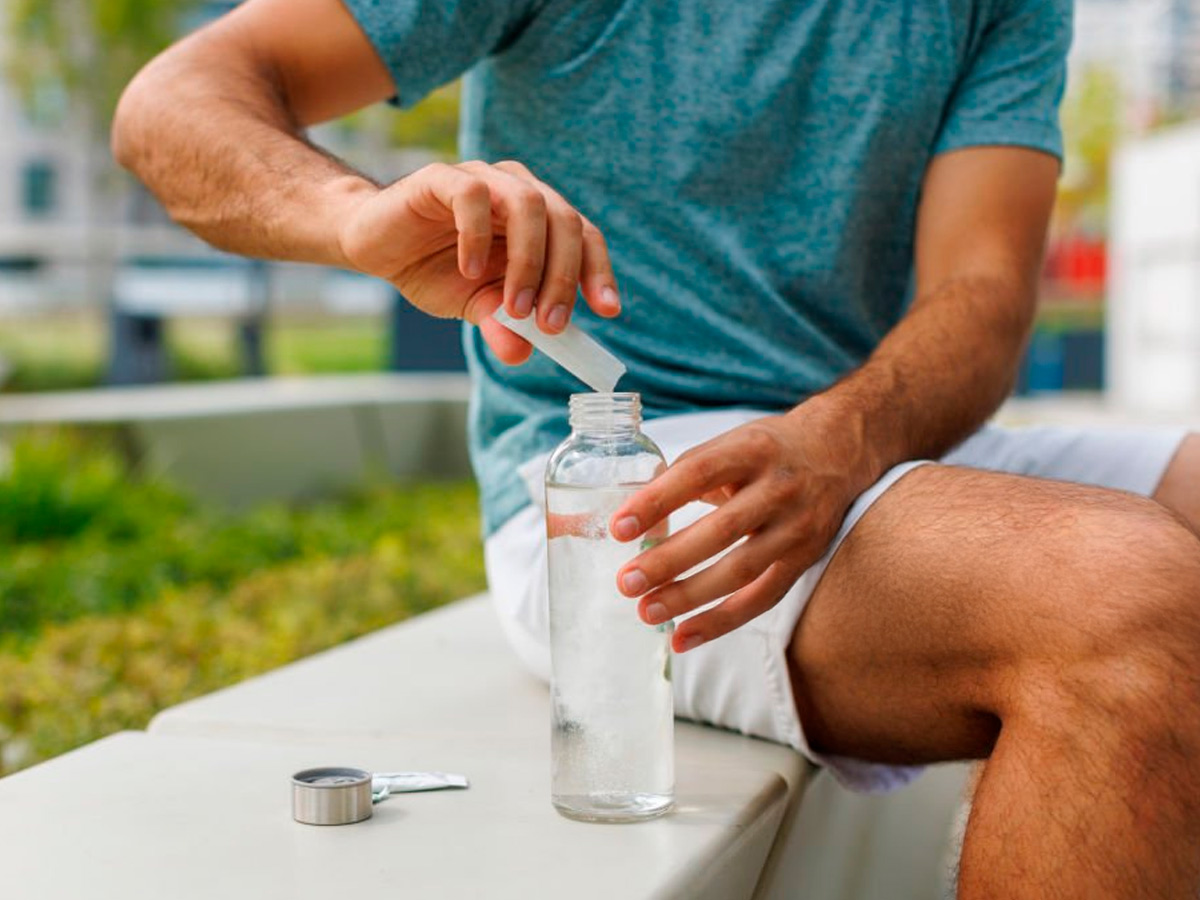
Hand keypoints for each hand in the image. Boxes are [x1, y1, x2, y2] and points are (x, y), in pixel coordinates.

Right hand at [337, 160, 619, 363]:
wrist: (375, 245)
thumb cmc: (435, 269)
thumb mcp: (475, 305)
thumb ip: (503, 324)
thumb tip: (523, 354)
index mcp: (538, 218)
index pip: (583, 235)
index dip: (598, 272)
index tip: (607, 312)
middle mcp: (517, 190)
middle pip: (564, 221)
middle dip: (563, 277)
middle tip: (550, 323)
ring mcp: (482, 179)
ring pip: (528, 204)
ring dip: (529, 261)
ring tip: (513, 307)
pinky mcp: (440, 177)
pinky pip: (473, 196)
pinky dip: (478, 236)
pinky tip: (470, 271)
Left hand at [609, 405, 873, 652]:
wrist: (837, 451)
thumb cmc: (766, 450)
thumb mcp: (729, 444)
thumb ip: (682, 474)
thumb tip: (628, 514)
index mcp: (751, 450)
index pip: (698, 474)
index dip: (656, 501)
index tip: (619, 528)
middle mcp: (779, 488)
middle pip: (720, 530)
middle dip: (669, 560)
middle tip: (626, 581)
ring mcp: (796, 527)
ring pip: (741, 570)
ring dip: (690, 596)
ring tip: (647, 611)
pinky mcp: (804, 559)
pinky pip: (762, 599)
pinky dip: (721, 621)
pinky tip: (683, 636)